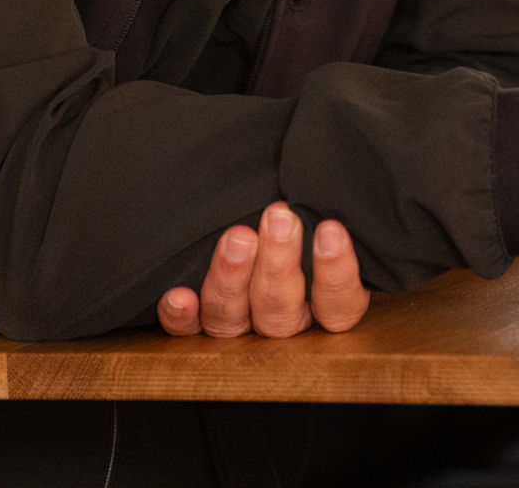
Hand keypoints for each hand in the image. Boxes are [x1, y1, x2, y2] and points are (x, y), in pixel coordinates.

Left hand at [157, 202, 369, 336]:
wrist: (253, 222)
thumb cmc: (293, 217)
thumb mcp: (320, 218)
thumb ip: (328, 212)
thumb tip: (340, 186)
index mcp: (321, 306)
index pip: (339, 306)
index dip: (337, 274)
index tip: (331, 229)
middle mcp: (280, 322)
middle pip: (281, 312)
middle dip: (279, 263)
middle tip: (279, 217)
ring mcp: (237, 326)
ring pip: (233, 320)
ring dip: (231, 280)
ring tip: (237, 238)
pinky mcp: (197, 325)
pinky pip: (187, 331)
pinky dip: (182, 317)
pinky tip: (179, 297)